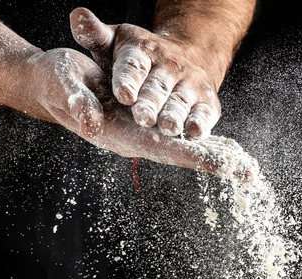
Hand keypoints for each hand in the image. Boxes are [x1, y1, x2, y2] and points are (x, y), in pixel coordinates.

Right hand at [26, 48, 256, 182]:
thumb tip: (92, 122)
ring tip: (248, 169)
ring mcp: (143, 131)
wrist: (52, 82)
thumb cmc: (56, 82)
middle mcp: (137, 137)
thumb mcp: (64, 84)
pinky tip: (227, 150)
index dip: (192, 156)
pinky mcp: (147, 123)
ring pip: (185, 147)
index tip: (220, 166)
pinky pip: (181, 135)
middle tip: (249, 174)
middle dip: (215, 163)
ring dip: (216, 158)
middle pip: (182, 154)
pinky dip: (205, 141)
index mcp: (120, 133)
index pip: (163, 148)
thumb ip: (78, 103)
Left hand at [69, 7, 222, 138]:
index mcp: (144, 51)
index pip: (134, 66)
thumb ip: (95, 35)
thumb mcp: (116, 42)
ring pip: (181, 102)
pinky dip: (201, 123)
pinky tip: (195, 133)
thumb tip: (78, 16)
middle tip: (143, 118)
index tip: (124, 95)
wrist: (186, 57)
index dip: (128, 80)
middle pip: (158, 88)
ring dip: (175, 115)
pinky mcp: (207, 101)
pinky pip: (205, 113)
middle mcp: (170, 66)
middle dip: (151, 103)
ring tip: (169, 128)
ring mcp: (190, 84)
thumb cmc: (140, 57)